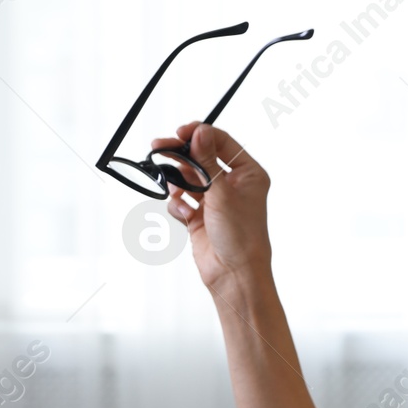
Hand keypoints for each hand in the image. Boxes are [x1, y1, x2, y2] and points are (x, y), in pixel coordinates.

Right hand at [153, 122, 271, 294]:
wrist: (234, 275)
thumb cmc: (241, 236)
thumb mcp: (222, 192)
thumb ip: (207, 161)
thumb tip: (199, 132)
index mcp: (248, 174)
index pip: (221, 142)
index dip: (200, 134)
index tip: (180, 132)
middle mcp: (232, 185)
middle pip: (200, 158)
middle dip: (181, 154)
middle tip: (160, 147)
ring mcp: (215, 201)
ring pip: (188, 179)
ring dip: (178, 181)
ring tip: (172, 185)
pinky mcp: (200, 218)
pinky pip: (181, 202)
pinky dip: (178, 205)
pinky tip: (184, 214)